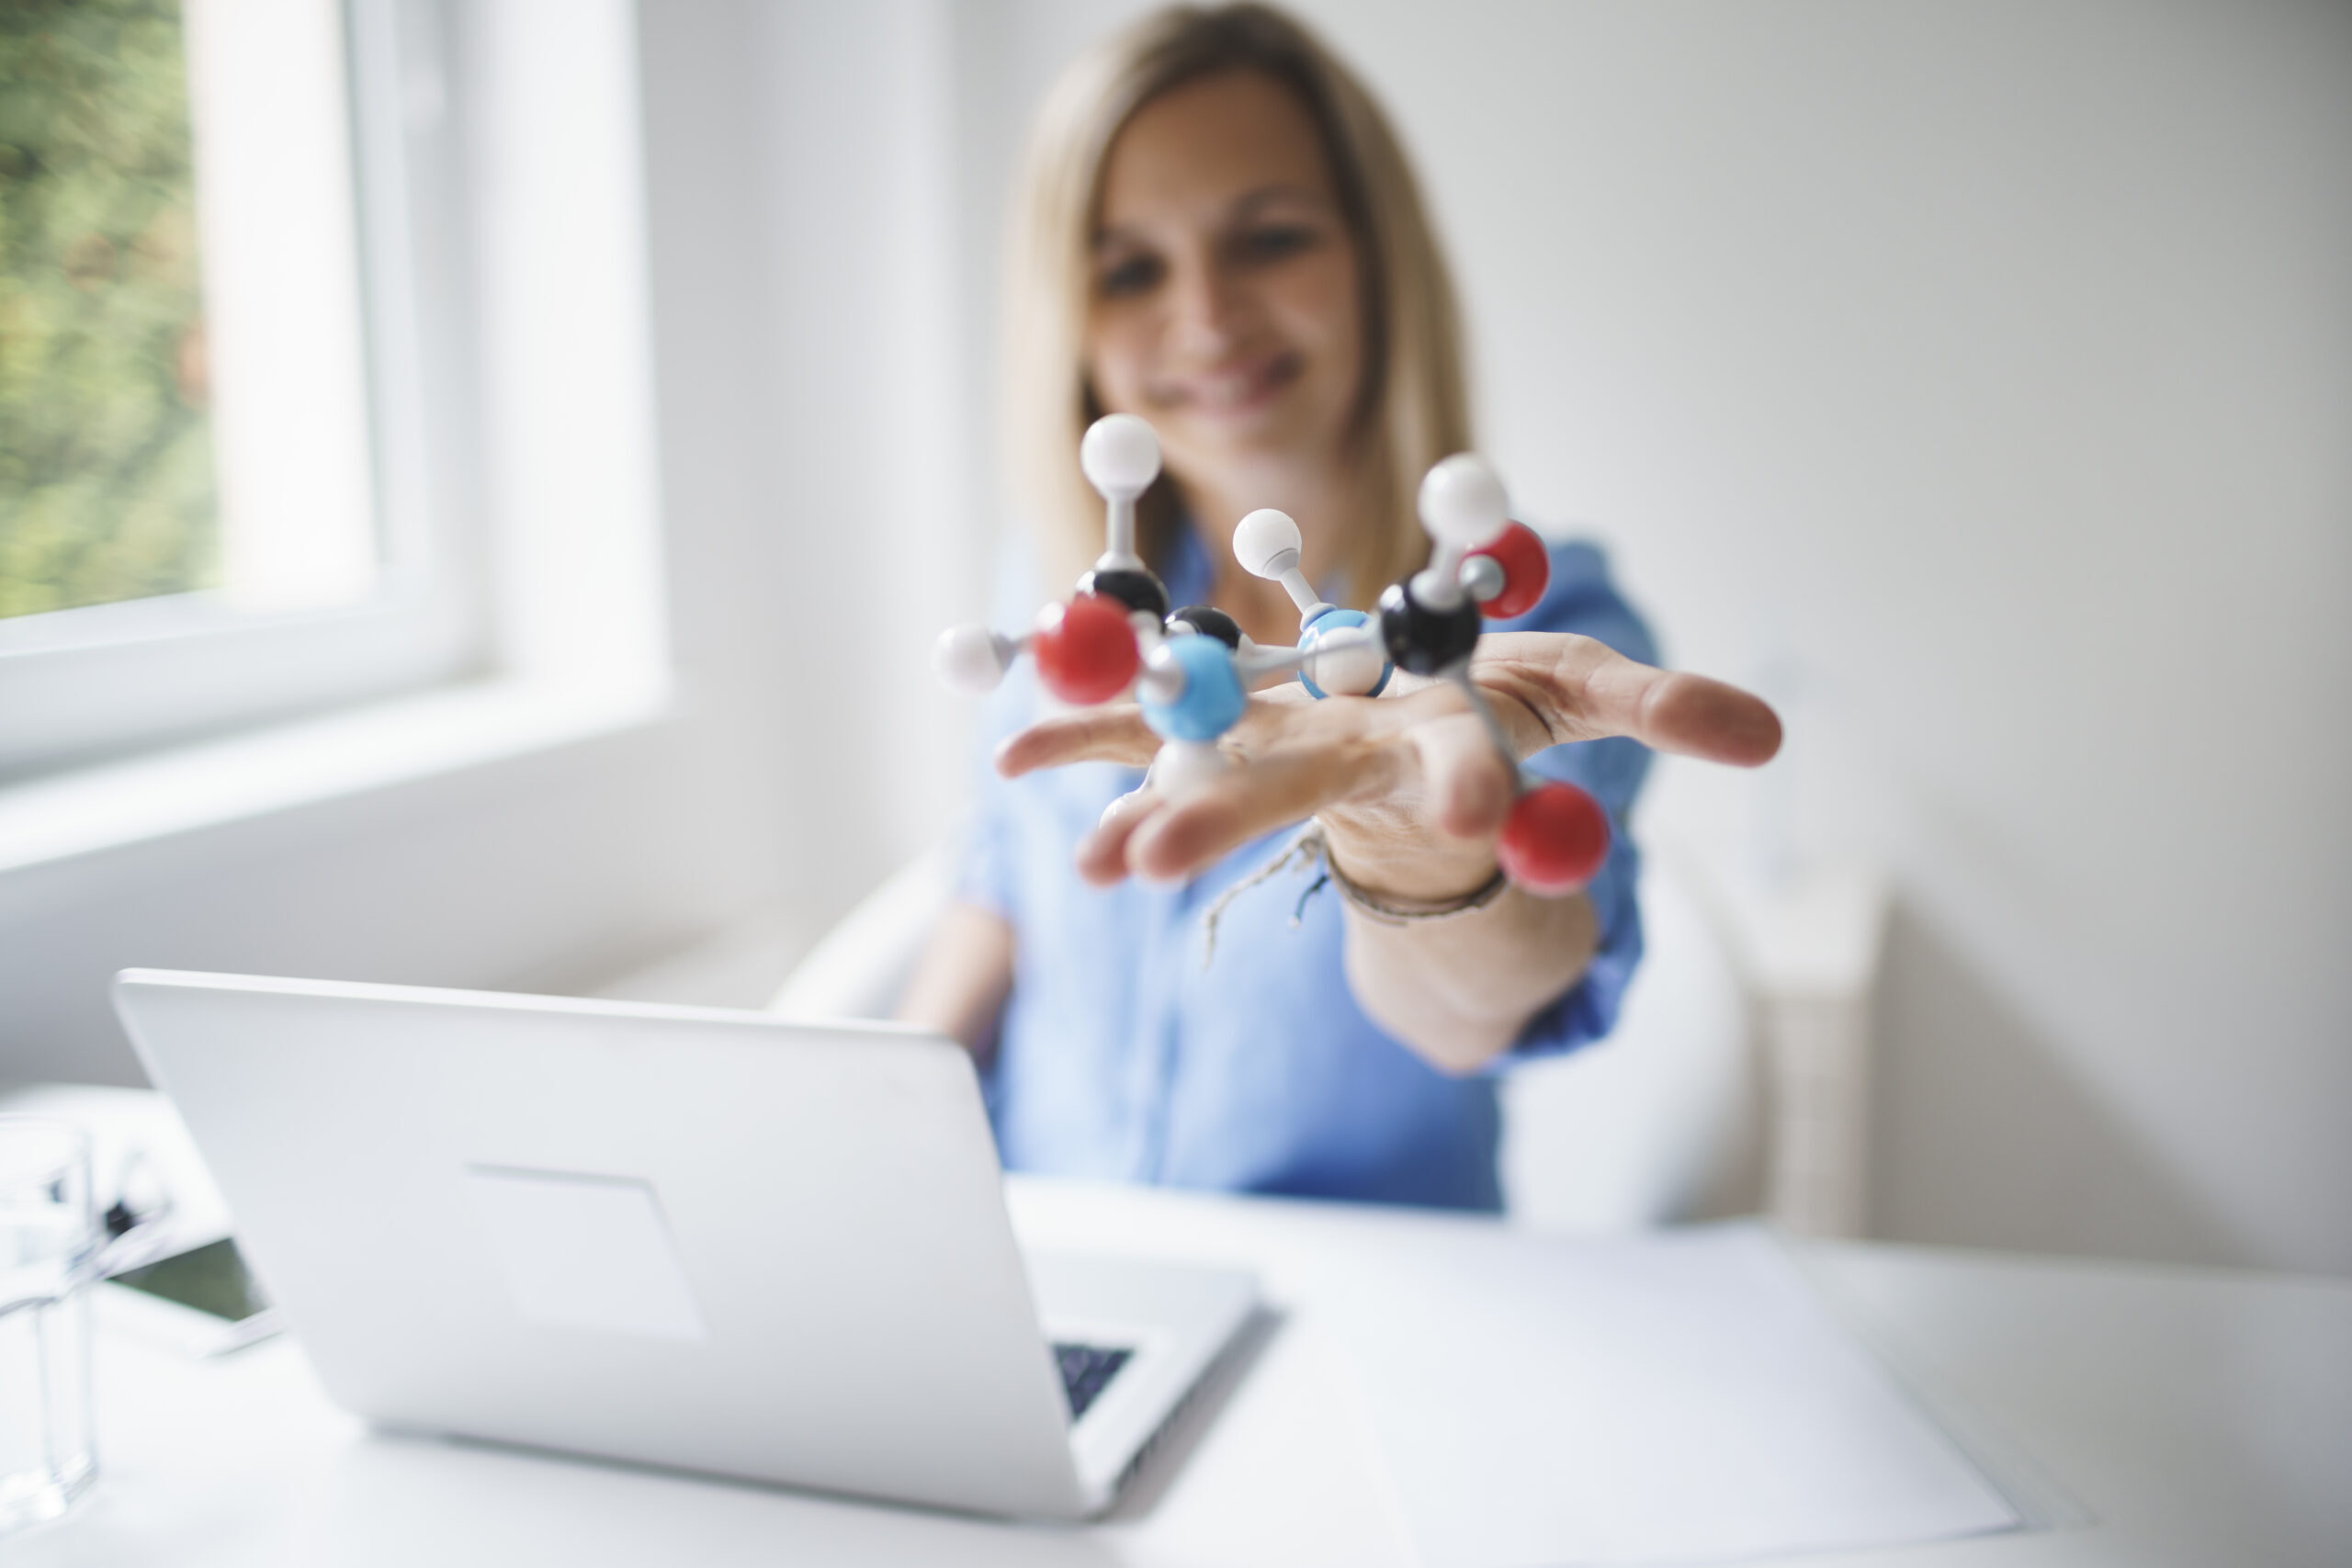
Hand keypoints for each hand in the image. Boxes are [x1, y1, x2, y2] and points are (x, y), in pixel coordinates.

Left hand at [995, 632, 1781, 898]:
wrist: (1410, 757)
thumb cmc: (1494, 715)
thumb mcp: (1588, 700)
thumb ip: (1664, 710)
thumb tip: (1768, 737)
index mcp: (1434, 755)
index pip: (1455, 783)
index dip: (1469, 796)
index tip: (1472, 813)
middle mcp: (1341, 767)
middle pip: (1285, 795)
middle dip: (1223, 822)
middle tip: (1147, 863)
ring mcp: (1269, 756)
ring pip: (1199, 778)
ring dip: (1137, 810)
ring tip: (1082, 856)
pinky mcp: (1217, 731)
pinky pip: (1139, 727)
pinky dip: (1077, 736)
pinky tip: (1005, 750)